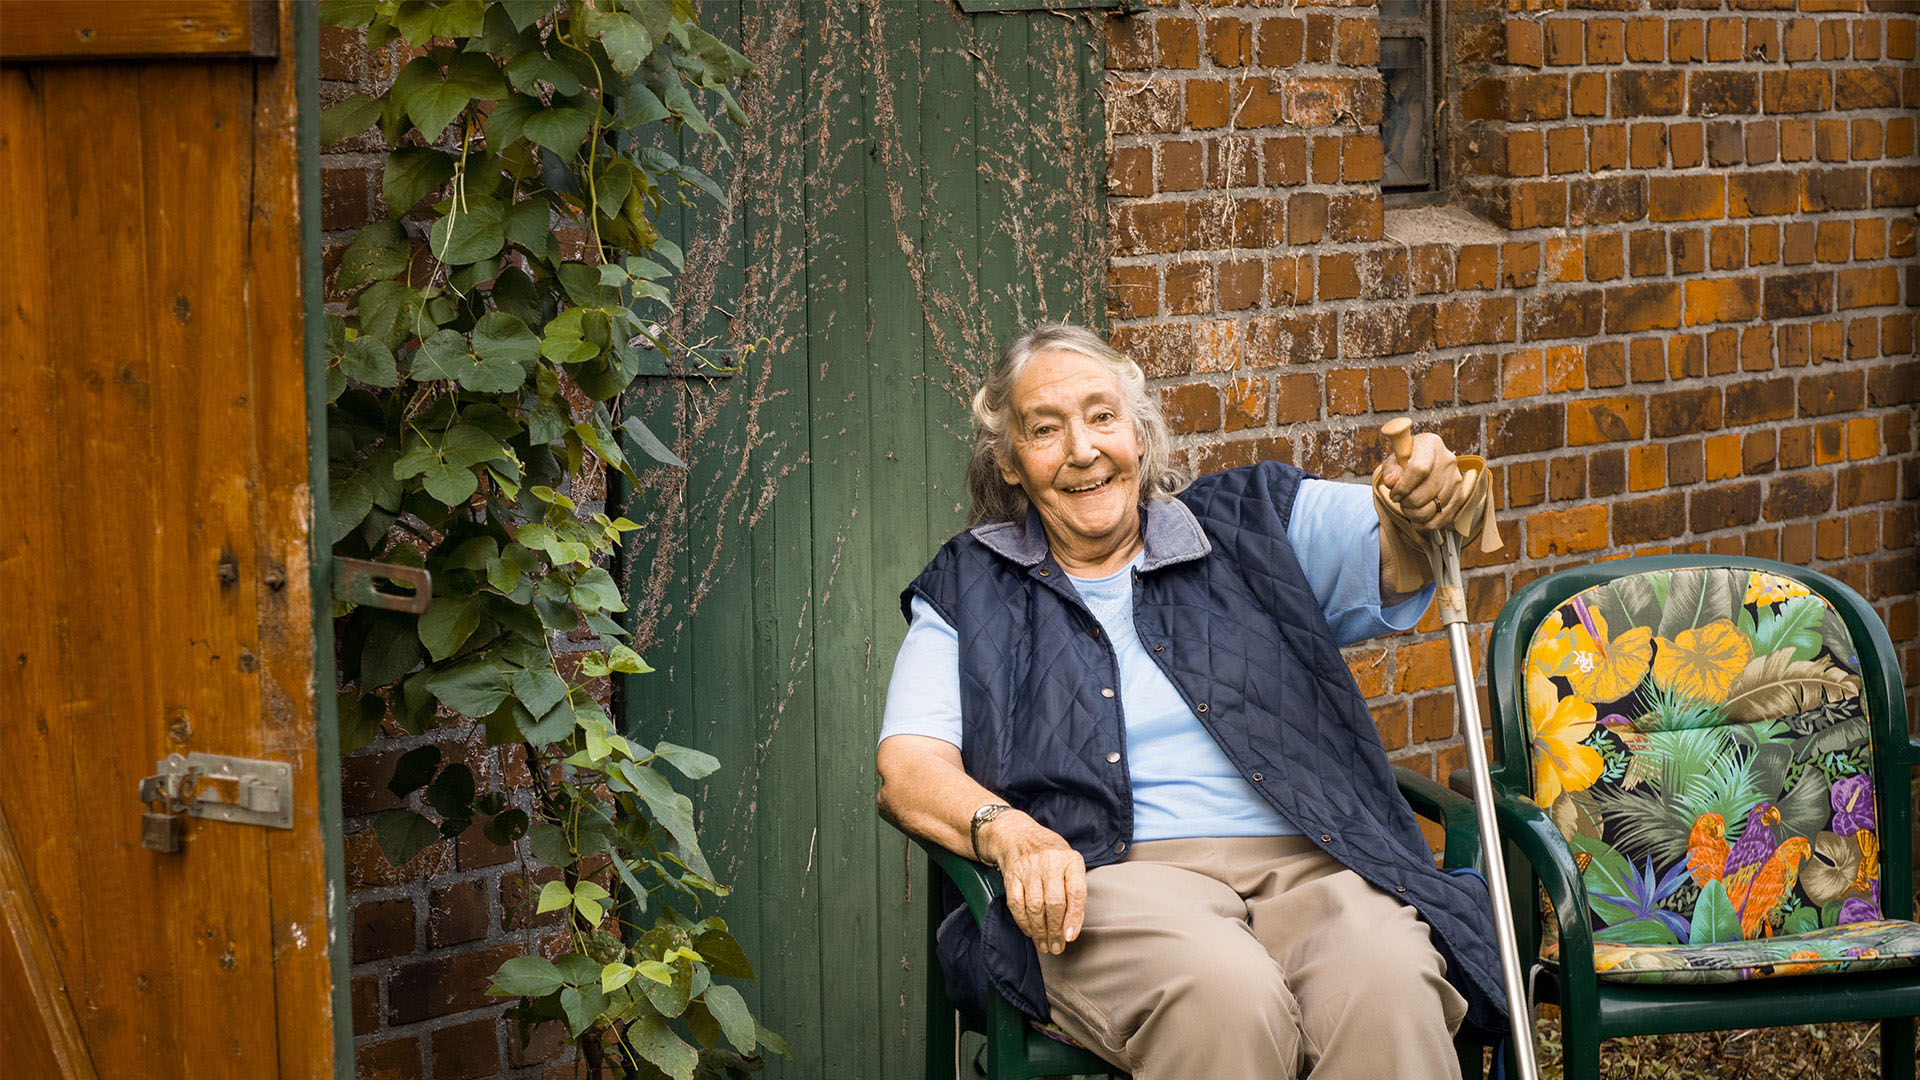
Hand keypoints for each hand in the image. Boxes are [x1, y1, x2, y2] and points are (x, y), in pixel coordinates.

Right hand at [979, 811, 1086, 954]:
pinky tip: (1030, 931)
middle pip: (1054, 903)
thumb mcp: (1069, 861)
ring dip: (1039, 931)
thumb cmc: (1049, 853)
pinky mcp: (1011, 875)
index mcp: (1070, 859)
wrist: (1017, 834)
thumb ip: (1074, 889)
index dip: (1074, 917)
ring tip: (1044, 945)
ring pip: (1035, 906)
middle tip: (1057, 947)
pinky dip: (1023, 922)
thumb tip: (1072, 926)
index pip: (1076, 892)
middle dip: (1055, 930)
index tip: (1070, 936)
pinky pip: (1016, 904)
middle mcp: (1050, 862)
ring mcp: (1028, 868)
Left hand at [1380, 432, 1468, 531]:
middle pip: (1427, 491)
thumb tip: (1392, 481)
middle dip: (1408, 503)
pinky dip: (1428, 524)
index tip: (1394, 495)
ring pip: (1435, 507)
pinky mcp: (1460, 494)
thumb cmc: (1405, 463)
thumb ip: (1390, 470)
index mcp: (1430, 444)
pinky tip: (1417, 521)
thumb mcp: (1393, 461)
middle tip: (1400, 502)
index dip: (1403, 487)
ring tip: (1407, 508)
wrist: (1424, 465)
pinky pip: (1444, 517)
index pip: (1418, 469)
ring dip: (1416, 514)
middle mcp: (1447, 459)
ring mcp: (1456, 477)